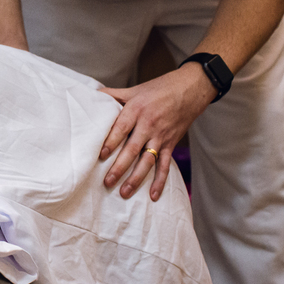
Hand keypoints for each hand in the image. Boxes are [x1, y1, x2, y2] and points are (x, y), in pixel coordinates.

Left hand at [97, 63, 215, 200]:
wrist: (191, 89)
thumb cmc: (159, 88)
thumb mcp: (135, 89)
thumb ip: (114, 95)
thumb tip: (92, 95)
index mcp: (137, 109)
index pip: (121, 128)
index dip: (111, 141)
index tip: (101, 155)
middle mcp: (149, 124)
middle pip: (133, 149)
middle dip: (120, 167)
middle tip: (107, 182)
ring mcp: (161, 136)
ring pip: (147, 160)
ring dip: (136, 178)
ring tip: (124, 192)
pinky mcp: (171, 144)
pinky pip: (165, 165)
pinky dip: (160, 181)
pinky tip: (153, 195)